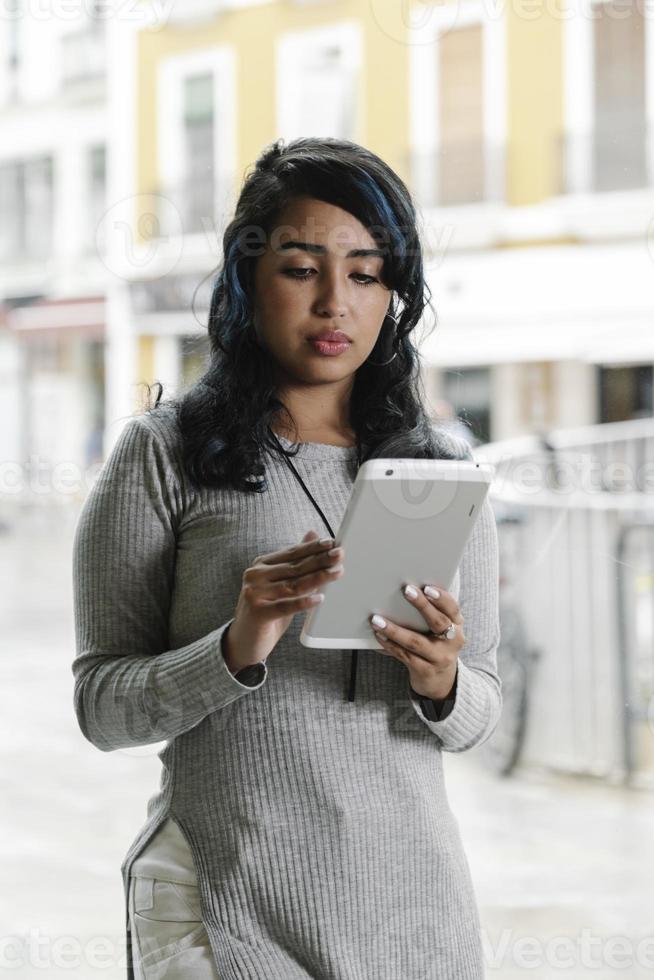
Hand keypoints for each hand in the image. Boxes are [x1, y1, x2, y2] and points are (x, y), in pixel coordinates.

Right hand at [222, 530, 344, 673]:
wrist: (244, 640)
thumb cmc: (266, 611)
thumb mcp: (281, 584)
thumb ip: (296, 561)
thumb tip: (312, 534)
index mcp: (261, 565)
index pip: (292, 553)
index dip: (313, 548)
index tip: (331, 542)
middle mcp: (255, 576)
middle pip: (294, 567)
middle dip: (320, 560)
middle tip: (339, 554)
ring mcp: (254, 593)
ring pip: (293, 585)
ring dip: (318, 578)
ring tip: (336, 573)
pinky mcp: (258, 612)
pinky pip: (286, 606)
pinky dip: (304, 602)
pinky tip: (319, 598)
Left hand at [368, 584, 464, 699]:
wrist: (441, 681)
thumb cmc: (435, 645)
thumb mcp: (440, 630)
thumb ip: (430, 613)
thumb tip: (404, 592)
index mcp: (457, 625)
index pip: (453, 609)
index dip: (442, 598)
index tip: (427, 588)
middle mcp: (453, 641)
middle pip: (438, 622)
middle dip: (422, 605)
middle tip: (406, 591)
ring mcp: (440, 658)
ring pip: (416, 642)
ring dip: (395, 630)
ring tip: (378, 620)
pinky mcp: (426, 671)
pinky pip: (405, 656)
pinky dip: (390, 645)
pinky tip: (379, 636)